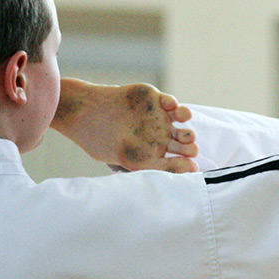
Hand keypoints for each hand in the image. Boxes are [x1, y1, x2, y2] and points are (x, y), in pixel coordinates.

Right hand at [52, 79, 199, 172]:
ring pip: (181, 120)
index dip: (187, 163)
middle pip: (184, 142)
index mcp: (154, 154)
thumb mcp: (130, 161)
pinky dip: (174, 104)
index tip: (193, 166)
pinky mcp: (154, 99)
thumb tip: (179, 179)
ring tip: (185, 127)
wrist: (84, 113)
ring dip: (187, 124)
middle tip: (191, 149)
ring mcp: (158, 117)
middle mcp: (160, 136)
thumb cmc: (102, 141)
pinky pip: (170, 102)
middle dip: (190, 146)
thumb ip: (157, 169)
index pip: (178, 160)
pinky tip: (171, 107)